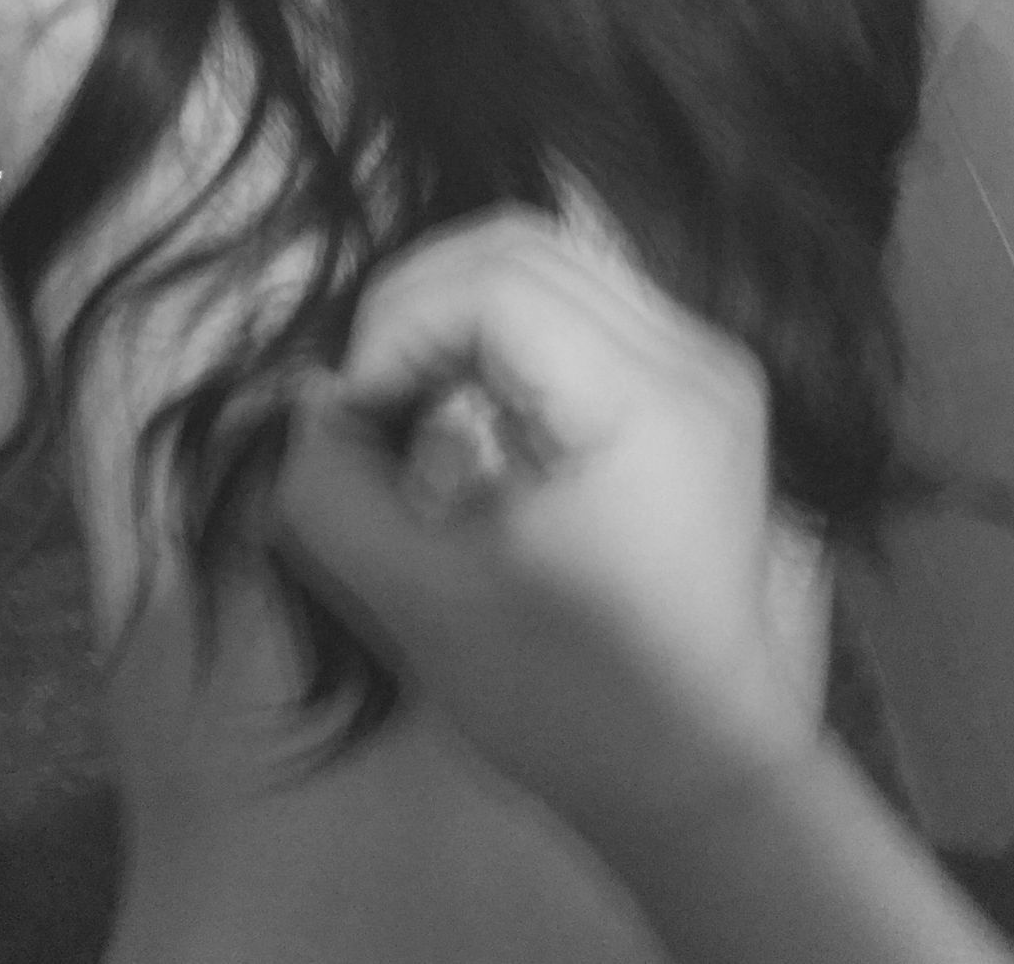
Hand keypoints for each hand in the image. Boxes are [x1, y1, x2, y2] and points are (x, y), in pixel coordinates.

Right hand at [274, 206, 812, 834]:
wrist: (698, 768)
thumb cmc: (567, 700)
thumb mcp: (420, 600)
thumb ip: (330, 487)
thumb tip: (307, 398)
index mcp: (649, 400)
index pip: (495, 285)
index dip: (395, 328)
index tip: (354, 414)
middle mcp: (695, 353)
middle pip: (523, 244)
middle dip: (415, 304)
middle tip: (372, 396)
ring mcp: (706, 360)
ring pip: (549, 259)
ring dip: (455, 310)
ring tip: (418, 399)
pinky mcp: (695, 382)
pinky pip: (578, 301)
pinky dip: (501, 330)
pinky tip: (477, 404)